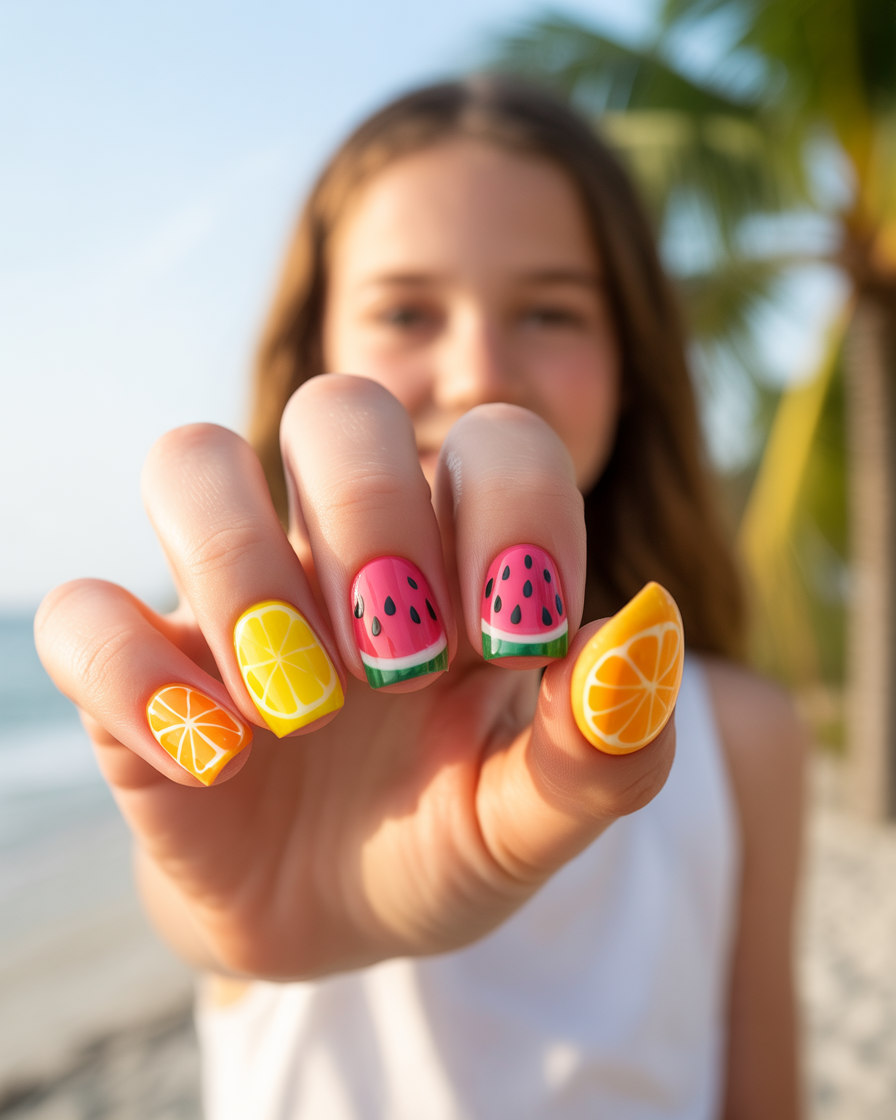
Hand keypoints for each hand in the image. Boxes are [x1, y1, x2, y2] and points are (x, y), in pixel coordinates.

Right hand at [35, 375, 674, 979]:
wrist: (332, 917)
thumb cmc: (442, 841)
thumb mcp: (532, 821)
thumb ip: (602, 751)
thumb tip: (647, 639)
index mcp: (456, 552)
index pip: (496, 437)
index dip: (514, 511)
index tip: (515, 644)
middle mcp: (335, 542)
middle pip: (337, 406)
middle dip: (375, 518)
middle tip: (403, 662)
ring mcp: (226, 592)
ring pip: (190, 458)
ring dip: (247, 571)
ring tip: (300, 704)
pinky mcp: (133, 665)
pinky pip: (84, 613)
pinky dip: (135, 676)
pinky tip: (210, 761)